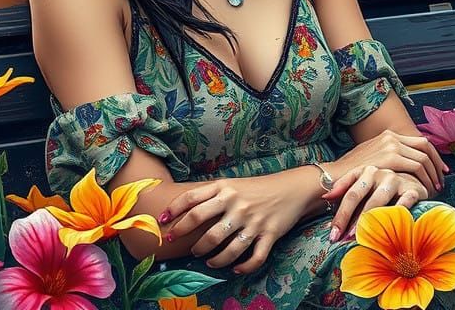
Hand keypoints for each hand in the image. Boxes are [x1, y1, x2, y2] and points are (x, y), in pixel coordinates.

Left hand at [159, 176, 303, 273]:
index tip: (161, 222)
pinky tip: (234, 269)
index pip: (192, 199)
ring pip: (226, 248)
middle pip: (203, 226)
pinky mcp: (269, 234)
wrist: (292, 188)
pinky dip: (242, 268)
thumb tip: (184, 210)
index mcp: (225, 188)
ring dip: (213, 259)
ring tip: (207, 261)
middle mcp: (236, 204)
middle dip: (189, 241)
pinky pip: (253, 258)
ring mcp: (252, 221)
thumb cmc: (257, 187)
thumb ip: (212, 194)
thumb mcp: (233, 184)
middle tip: (185, 248)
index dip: (173, 211)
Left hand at [324, 167, 429, 240]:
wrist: (417, 179)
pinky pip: (403, 203)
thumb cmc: (386, 187)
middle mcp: (378, 172)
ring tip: (358, 237)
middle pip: (357, 195)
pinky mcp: (413, 188)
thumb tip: (325, 198)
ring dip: (366, 220)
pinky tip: (389, 231)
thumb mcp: (365, 185)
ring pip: (377, 200)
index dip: (340, 214)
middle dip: (347, 219)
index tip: (332, 234)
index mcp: (365, 171)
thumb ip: (345, 189)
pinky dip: (394, 217)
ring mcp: (395, 179)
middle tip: (340, 239)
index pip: (348, 193)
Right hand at [328, 128, 448, 193]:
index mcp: (388, 136)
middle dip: (437, 165)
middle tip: (441, 181)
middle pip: (425, 147)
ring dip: (432, 175)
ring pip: (423, 158)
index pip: (419, 142)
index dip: (433, 156)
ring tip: (434, 190)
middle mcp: (391, 137)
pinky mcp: (390, 157)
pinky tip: (425, 191)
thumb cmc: (352, 174)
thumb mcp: (372, 161)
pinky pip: (417, 167)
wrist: (335, 175)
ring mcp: (391, 146)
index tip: (439, 170)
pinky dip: (425, 179)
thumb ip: (388, 160)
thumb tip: (405, 170)